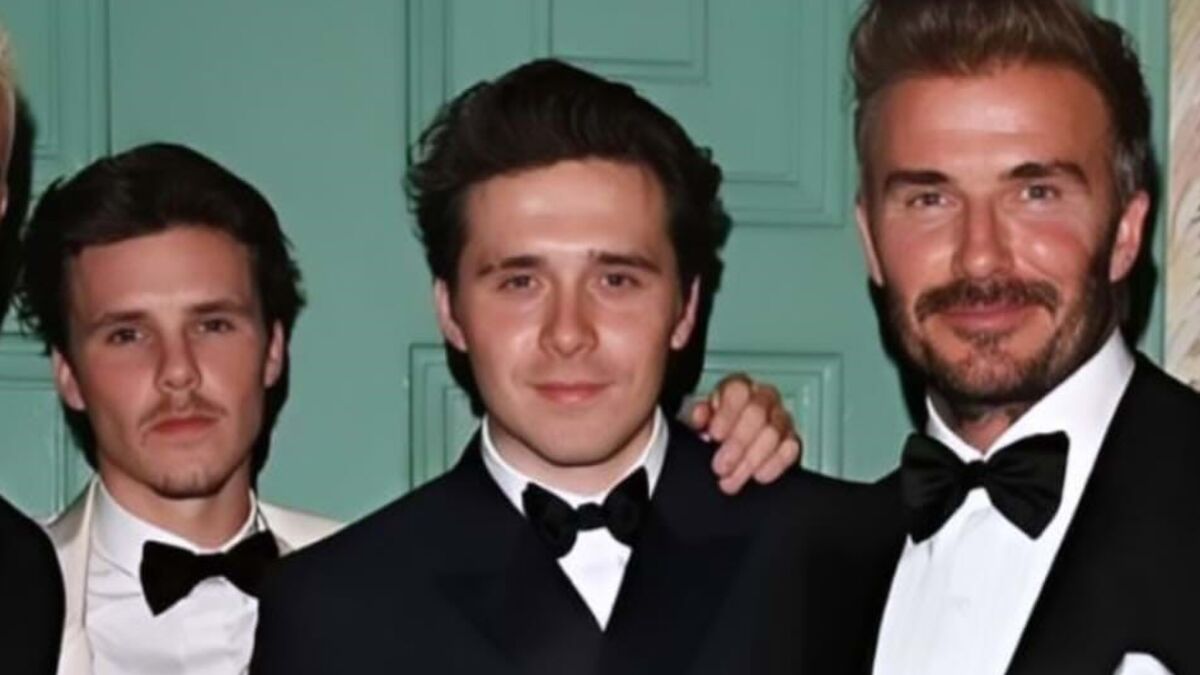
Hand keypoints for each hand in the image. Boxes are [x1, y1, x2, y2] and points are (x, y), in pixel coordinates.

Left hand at [687, 373, 802, 494]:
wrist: (725, 445)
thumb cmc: (714, 428)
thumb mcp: (698, 420)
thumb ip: (696, 415)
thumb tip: (700, 415)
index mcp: (738, 386)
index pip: (738, 391)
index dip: (727, 414)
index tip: (714, 435)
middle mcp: (763, 397)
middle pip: (757, 413)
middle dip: (738, 443)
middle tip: (721, 466)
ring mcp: (781, 418)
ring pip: (774, 433)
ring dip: (751, 460)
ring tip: (732, 479)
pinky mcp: (792, 439)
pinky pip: (791, 449)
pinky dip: (774, 465)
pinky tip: (758, 475)